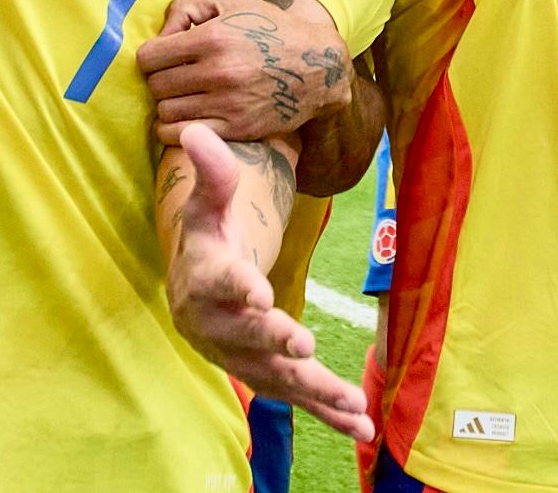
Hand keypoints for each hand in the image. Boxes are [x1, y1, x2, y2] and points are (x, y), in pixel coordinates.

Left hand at [138, 0, 350, 143]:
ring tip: (182, 98)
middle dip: (160, 81)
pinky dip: (176, 131)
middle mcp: (218, 72)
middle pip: (156, 87)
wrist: (318, 66)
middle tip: (175, 78)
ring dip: (168, 106)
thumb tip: (160, 36)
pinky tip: (186, 119)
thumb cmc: (269, 29)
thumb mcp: (232, 2)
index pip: (148, 58)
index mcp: (213, 37)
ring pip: (166, 114)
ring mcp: (228, 104)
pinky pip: (183, 138)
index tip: (163, 59)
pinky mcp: (237, 130)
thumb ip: (186, 8)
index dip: (151, 58)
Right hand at [167, 128, 371, 439]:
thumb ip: (212, 173)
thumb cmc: (207, 241)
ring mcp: (242, 357)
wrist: (193, 293)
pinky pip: (297, 397)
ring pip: (277, 377)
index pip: (220, 282)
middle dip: (275, 342)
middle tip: (302, 345)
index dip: (238, 288)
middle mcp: (219, 326)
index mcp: (204, 279)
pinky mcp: (266, 377)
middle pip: (247, 337)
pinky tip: (364, 429)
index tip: (259, 294)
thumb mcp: (207, 205)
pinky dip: (329, 414)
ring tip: (353, 403)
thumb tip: (196, 128)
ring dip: (314, 391)